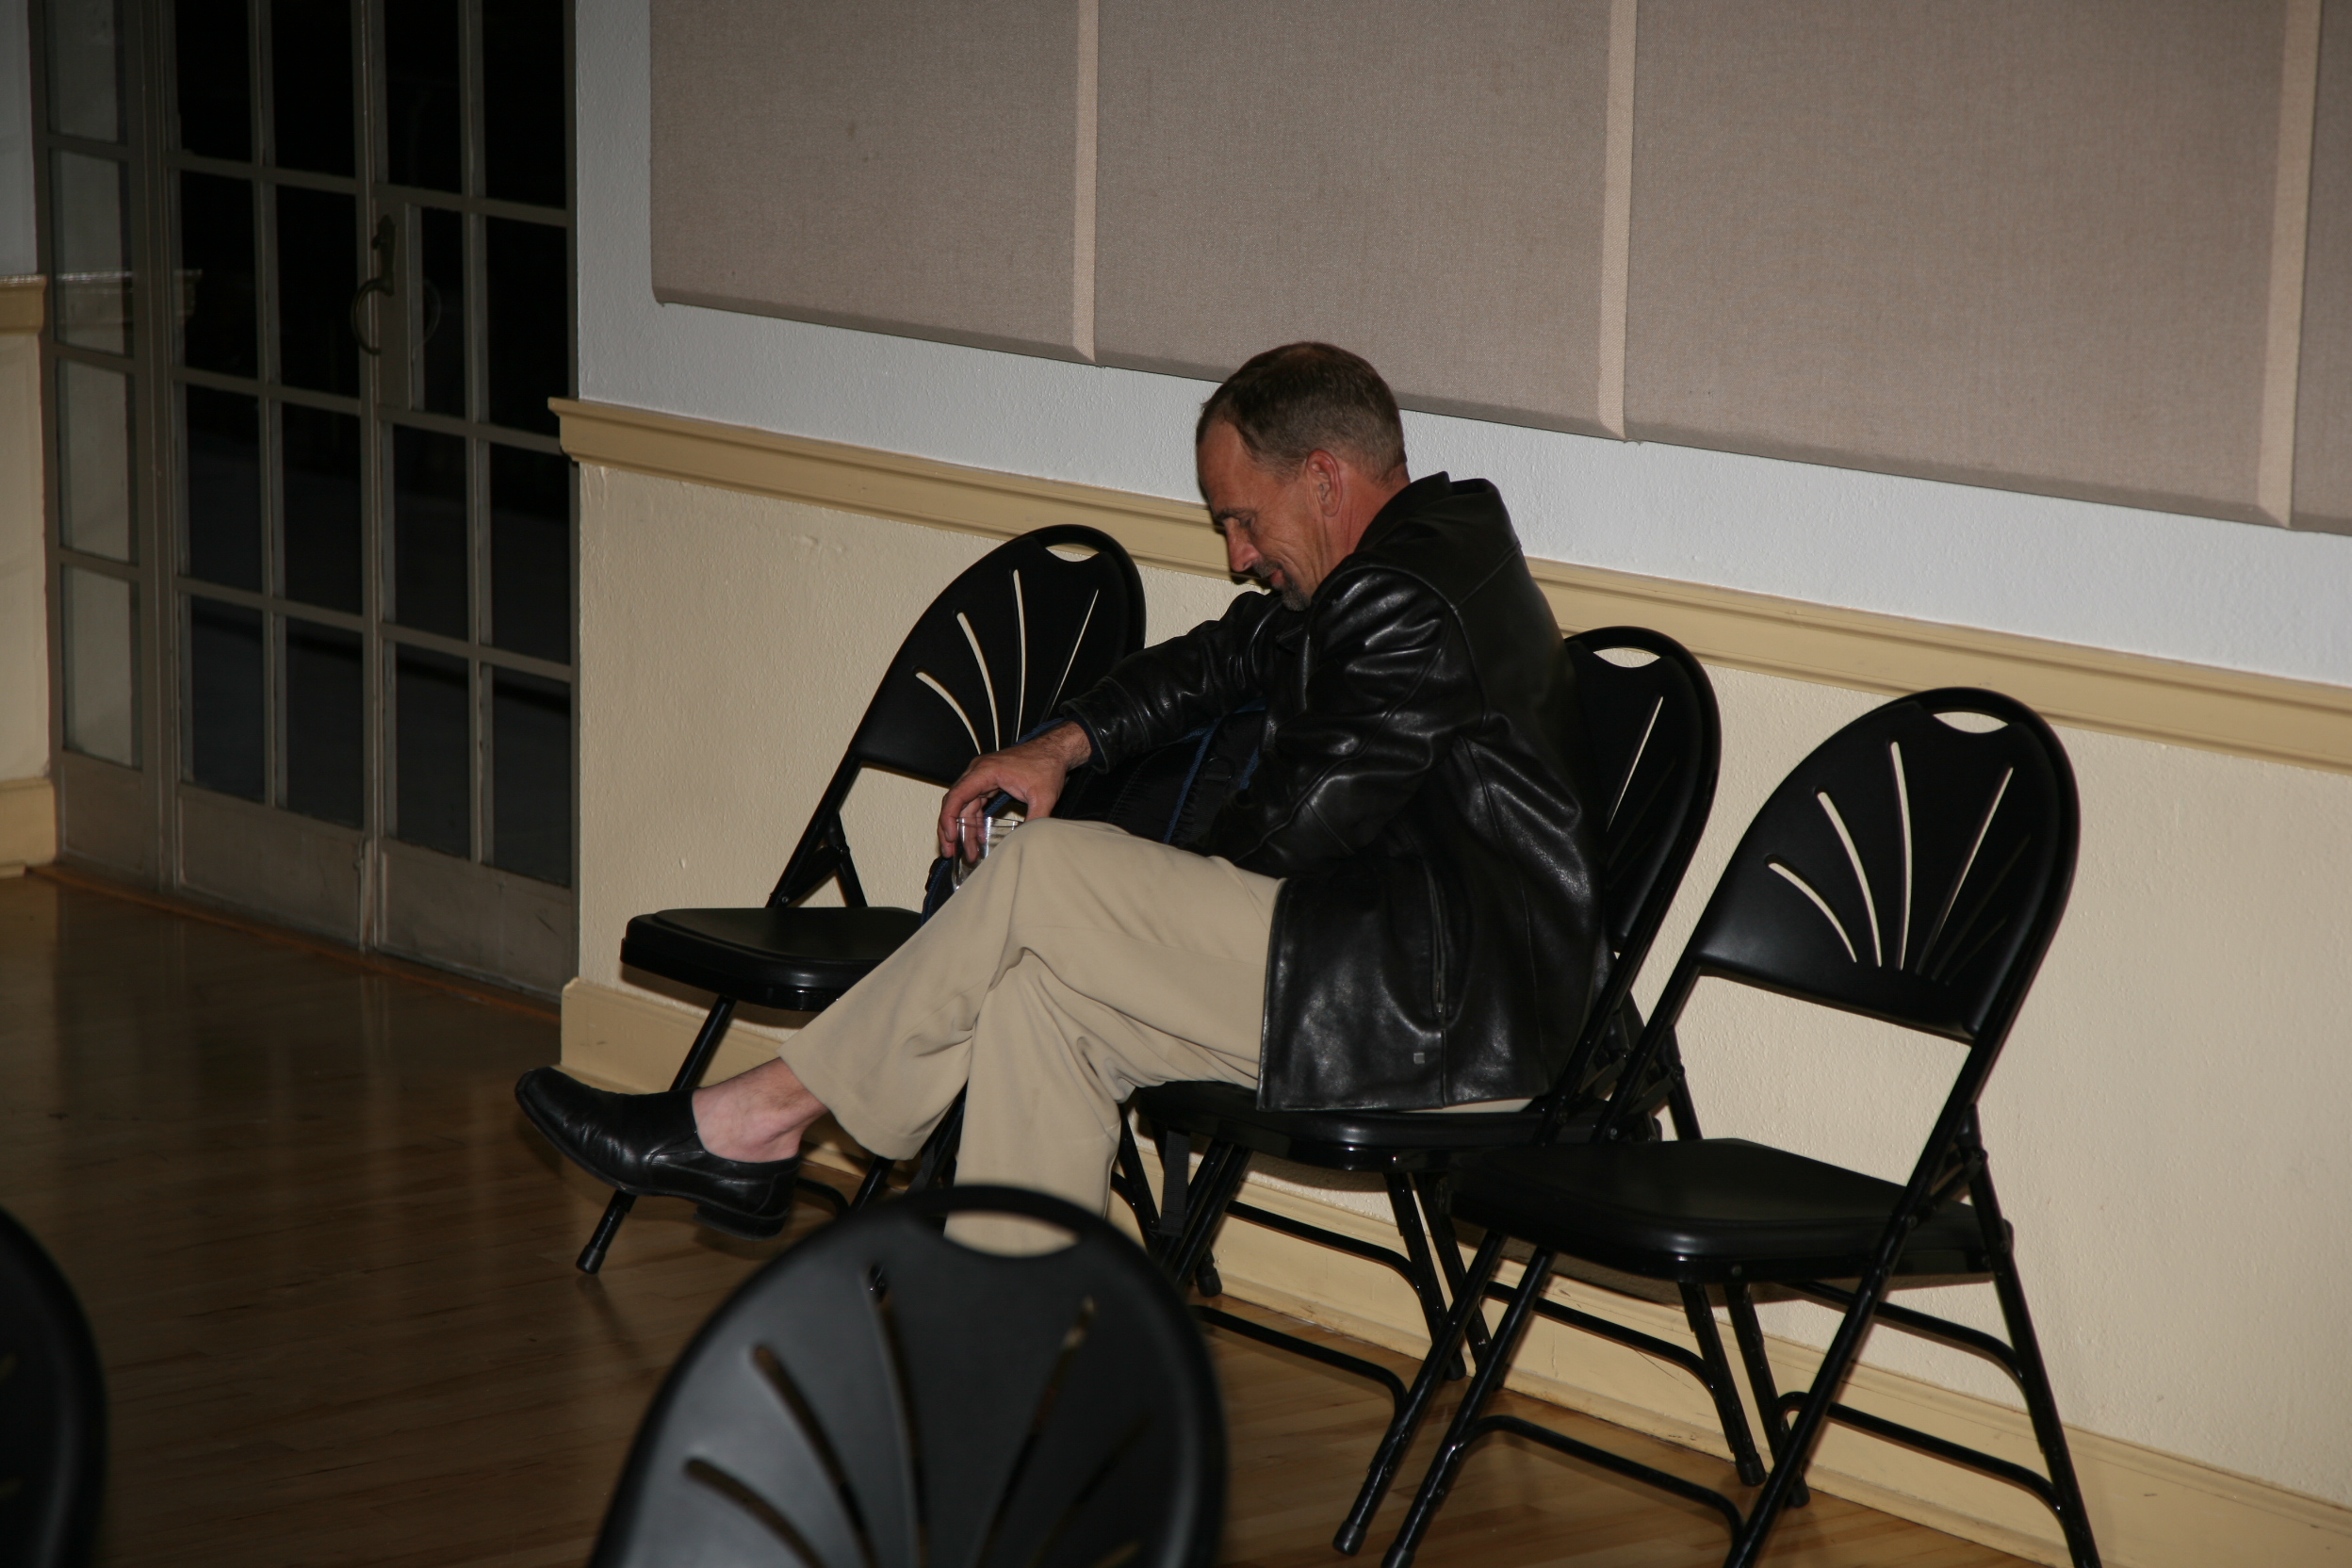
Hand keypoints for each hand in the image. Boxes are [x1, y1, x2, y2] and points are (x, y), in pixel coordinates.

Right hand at [938, 722, 1093, 861]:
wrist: (1055, 750)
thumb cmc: (1047, 765)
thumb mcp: (1043, 796)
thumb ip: (1034, 820)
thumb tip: (1027, 842)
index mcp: (985, 771)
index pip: (957, 796)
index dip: (948, 819)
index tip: (950, 838)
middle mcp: (978, 771)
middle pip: (954, 802)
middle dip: (950, 829)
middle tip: (949, 851)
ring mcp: (982, 776)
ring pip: (964, 805)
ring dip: (964, 828)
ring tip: (968, 851)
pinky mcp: (989, 782)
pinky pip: (975, 803)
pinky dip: (974, 820)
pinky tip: (979, 838)